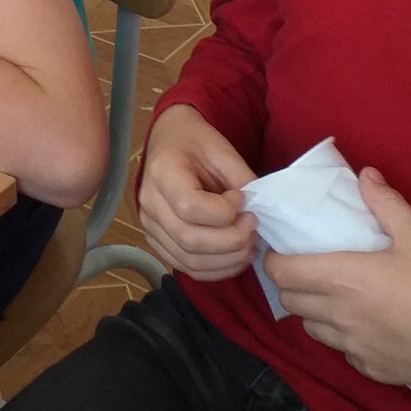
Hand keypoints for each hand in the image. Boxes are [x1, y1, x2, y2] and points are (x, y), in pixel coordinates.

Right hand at [138, 104, 259, 281]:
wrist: (169, 140)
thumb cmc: (195, 141)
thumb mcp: (222, 150)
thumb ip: (242, 180)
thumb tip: (261, 212)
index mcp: (162, 172)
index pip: (190, 207)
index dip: (224, 212)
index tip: (241, 199)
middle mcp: (149, 203)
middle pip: (190, 239)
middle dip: (232, 241)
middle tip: (253, 225)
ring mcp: (149, 226)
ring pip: (189, 260)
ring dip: (227, 260)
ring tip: (249, 244)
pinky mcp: (157, 241)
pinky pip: (186, 267)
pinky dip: (215, 269)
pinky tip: (235, 257)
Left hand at [263, 167, 410, 389]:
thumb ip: (386, 204)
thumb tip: (366, 176)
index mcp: (343, 279)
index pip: (282, 272)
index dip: (276, 260)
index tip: (286, 249)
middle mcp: (341, 317)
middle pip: (290, 302)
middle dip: (293, 284)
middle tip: (310, 269)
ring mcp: (355, 347)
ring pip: (313, 329)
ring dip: (316, 312)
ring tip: (336, 296)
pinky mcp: (373, 370)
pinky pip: (343, 352)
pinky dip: (344, 338)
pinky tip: (366, 325)